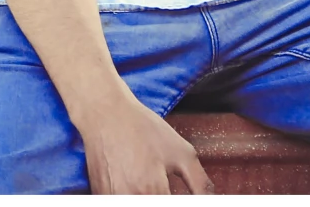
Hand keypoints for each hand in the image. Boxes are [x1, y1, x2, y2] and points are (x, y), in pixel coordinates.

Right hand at [75, 91, 213, 194]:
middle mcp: (129, 199)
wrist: (105, 111)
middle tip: (164, 184)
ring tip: (147, 181)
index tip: (176, 193)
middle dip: (162, 194)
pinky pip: (117, 201)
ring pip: (136, 204)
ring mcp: (110, 198)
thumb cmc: (141, 127)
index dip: (177, 202)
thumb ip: (201, 184)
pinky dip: (130, 194)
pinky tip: (132, 182)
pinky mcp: (99, 194)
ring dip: (145, 196)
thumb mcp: (181, 152)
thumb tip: (210, 201)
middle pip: (152, 206)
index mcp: (152, 192)